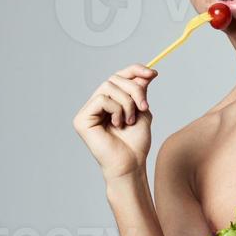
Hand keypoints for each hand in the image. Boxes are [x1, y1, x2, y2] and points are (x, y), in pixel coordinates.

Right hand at [72, 63, 158, 181]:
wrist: (131, 164)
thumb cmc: (136, 143)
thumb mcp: (142, 111)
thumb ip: (141, 91)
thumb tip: (147, 71)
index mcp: (110, 101)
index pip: (118, 76)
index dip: (134, 70)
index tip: (153, 73)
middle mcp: (96, 104)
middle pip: (114, 78)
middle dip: (134, 90)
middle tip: (144, 107)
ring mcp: (88, 111)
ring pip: (108, 87)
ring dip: (127, 103)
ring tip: (130, 120)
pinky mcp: (81, 119)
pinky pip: (101, 99)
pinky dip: (116, 110)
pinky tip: (118, 124)